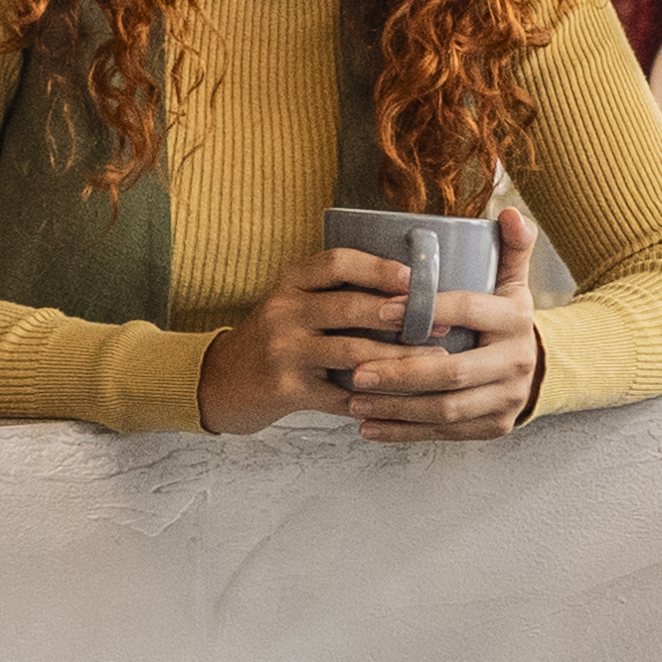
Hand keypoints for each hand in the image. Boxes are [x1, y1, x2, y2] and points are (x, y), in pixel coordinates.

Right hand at [192, 212, 536, 440]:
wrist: (221, 381)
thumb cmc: (275, 338)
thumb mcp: (293, 303)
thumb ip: (334, 292)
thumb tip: (407, 288)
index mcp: (290, 282)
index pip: (336, 263)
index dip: (378, 268)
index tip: (413, 278)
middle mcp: (283, 311)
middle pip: (349, 306)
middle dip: (399, 314)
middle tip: (439, 320)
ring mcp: (283, 351)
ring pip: (352, 353)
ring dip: (400, 359)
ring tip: (435, 360)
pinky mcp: (286, 389)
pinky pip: (340, 394)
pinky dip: (375, 397)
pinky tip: (404, 399)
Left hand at [343, 208, 547, 443]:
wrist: (536, 367)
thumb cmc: (504, 317)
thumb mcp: (513, 280)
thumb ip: (511, 245)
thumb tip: (510, 211)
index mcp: (517, 319)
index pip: (468, 310)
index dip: (425, 310)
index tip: (381, 310)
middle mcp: (517, 362)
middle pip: (453, 372)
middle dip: (400, 372)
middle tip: (355, 369)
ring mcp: (507, 400)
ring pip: (445, 410)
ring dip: (395, 407)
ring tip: (354, 399)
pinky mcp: (495, 428)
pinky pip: (444, 434)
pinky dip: (404, 432)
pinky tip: (368, 425)